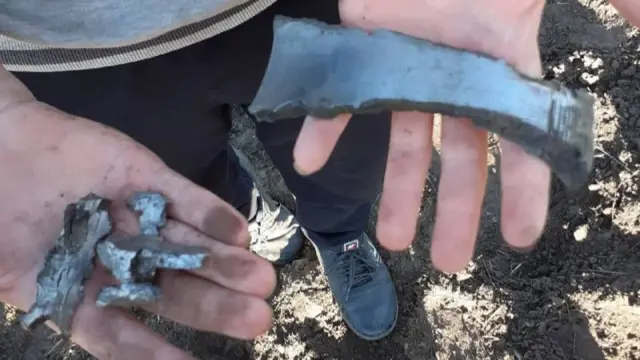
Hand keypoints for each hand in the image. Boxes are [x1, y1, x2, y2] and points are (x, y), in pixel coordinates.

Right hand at [0, 69, 274, 358]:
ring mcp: (135, 217)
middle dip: (216, 305)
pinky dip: (209, 213)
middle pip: (174, 288)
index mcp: (85, 293)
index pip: (125, 333)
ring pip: (187, 244)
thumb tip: (79, 322)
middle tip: (257, 318)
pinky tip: (239, 232)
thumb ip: (40, 297)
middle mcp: (119, 260)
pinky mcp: (144, 176)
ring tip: (261, 279)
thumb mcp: (7, 273)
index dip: (158, 354)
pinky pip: (181, 196)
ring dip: (224, 261)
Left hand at [292, 0, 639, 272]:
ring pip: (400, 141)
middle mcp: (453, 77)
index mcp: (498, 64)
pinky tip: (308, 166)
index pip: (518, 139)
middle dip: (454, 210)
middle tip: (448, 263)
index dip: (522, 190)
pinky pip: (336, 101)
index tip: (520, 238)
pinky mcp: (360, 52)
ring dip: (393, 191)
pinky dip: (320, 130)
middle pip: (457, 157)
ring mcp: (404, 68)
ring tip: (387, 240)